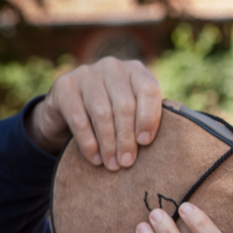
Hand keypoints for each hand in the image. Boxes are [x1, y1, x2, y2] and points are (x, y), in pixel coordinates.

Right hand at [25, 57, 161, 170]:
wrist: (68, 106)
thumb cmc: (112, 114)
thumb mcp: (132, 111)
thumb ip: (147, 119)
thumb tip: (168, 146)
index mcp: (136, 71)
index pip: (148, 90)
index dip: (149, 117)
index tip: (145, 142)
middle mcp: (112, 66)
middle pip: (124, 105)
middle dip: (126, 138)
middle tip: (127, 162)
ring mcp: (87, 73)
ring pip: (102, 113)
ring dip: (108, 143)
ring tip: (113, 165)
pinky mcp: (64, 85)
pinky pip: (79, 118)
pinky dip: (88, 142)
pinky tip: (95, 158)